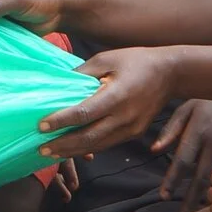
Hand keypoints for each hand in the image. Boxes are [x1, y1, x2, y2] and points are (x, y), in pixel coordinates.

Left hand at [34, 47, 177, 158]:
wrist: (170, 74)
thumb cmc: (136, 61)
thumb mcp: (108, 58)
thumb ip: (82, 72)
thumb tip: (58, 85)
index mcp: (116, 95)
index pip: (83, 114)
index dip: (61, 121)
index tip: (41, 126)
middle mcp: (124, 116)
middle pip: (88, 137)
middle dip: (63, 145)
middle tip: (40, 149)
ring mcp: (131, 128)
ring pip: (97, 145)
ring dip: (73, 151)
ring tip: (51, 154)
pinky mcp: (134, 133)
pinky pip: (107, 144)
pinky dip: (88, 149)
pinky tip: (72, 150)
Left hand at [154, 100, 211, 208]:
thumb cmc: (208, 103)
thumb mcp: (186, 109)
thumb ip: (170, 131)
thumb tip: (154, 151)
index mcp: (199, 131)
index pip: (182, 162)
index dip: (172, 181)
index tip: (163, 196)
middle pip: (201, 178)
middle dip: (190, 200)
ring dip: (207, 195)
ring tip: (196, 210)